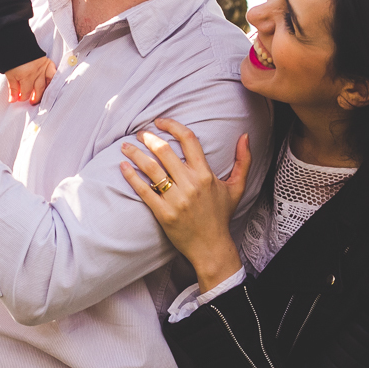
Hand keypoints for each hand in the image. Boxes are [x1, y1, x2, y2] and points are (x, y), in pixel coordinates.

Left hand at [5, 57, 57, 104]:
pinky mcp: (48, 63)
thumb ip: (13, 88)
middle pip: (38, 90)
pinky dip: (54, 80)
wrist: (17, 44)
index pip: (26, 93)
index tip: (19, 99)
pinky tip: (52, 86)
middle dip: (35, 98)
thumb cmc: (12, 60)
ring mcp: (43, 68)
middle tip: (32, 102)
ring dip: (45, 92)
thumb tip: (13, 100)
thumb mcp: (9, 74)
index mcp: (26, 76)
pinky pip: (54, 74)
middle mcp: (36, 74)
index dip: (22, 97)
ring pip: (47, 84)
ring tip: (42, 97)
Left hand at [120, 118, 251, 289]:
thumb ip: (243, 161)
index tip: (160, 121)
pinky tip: (123, 166)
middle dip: (148, 138)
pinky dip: (131, 176)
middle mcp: (190, 184)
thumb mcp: (237, 187)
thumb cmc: (221, 215)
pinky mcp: (163, 213)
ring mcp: (176, 199)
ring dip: (135, 154)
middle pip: (164, 151)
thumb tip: (245, 136)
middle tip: (139, 133)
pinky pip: (143, 190)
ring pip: (151, 169)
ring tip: (125, 146)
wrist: (211, 246)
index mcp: (205, 175)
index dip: (172, 126)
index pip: (188, 140)